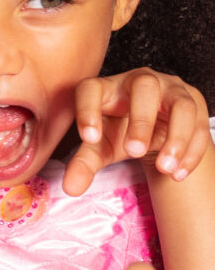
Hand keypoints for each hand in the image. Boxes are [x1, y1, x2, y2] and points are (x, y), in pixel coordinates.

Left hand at [66, 69, 209, 194]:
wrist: (153, 129)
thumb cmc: (118, 132)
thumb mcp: (100, 148)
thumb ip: (84, 164)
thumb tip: (71, 188)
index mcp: (106, 88)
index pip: (91, 89)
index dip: (87, 110)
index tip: (89, 139)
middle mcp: (139, 81)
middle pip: (144, 86)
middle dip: (141, 120)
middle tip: (134, 152)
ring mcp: (171, 90)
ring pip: (180, 105)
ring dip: (176, 138)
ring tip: (165, 169)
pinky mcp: (194, 104)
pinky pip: (199, 125)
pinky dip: (191, 152)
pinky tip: (178, 174)